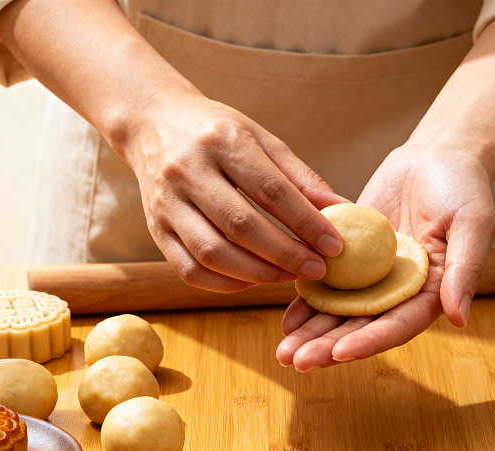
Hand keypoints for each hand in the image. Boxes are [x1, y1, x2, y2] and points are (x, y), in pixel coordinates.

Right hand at [125, 93, 345, 292]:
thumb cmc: (217, 132)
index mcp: (222, 141)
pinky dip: (224, 283)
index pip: (272, 191)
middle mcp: (188, 171)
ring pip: (213, 253)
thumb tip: (342, 209)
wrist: (152, 122)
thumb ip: (300, 177)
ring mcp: (166, 202)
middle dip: (286, 254)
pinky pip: (189, 269)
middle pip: (242, 225)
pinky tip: (253, 280)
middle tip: (317, 269)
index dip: (307, 223)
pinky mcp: (155, 228)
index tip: (334, 245)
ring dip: (257, 273)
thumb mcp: (261, 138)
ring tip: (288, 276)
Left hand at [276, 144, 494, 370]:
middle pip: (362, 326)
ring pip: (339, 312)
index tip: (340, 352)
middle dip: (329, 347)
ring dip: (312, 333)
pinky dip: (307, 302)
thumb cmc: (464, 186)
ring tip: (283, 352)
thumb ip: (466, 269)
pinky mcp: (351, 258)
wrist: (437, 154)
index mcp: (431, 292)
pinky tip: (286, 319)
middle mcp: (399, 292)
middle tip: (295, 361)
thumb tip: (459, 317)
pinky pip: (326, 283)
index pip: (399, 324)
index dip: (370, 341)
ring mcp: (373, 277)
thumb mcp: (473, 222)